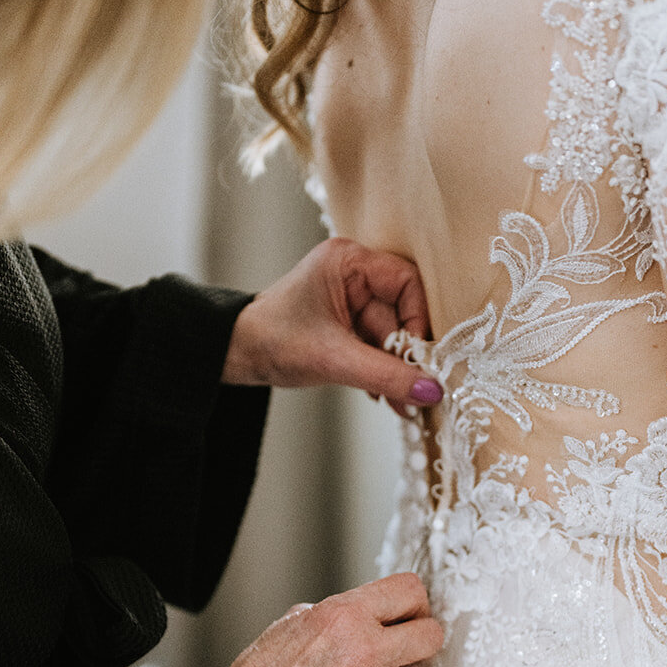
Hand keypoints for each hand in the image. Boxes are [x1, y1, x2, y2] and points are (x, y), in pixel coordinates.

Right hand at [186, 573, 442, 666]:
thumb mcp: (297, 621)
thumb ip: (347, 613)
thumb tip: (384, 613)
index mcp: (345, 616)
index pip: (411, 591)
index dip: (413, 603)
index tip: (409, 615)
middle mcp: (366, 653)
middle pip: (432, 635)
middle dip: (419, 641)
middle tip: (403, 652)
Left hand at [221, 237, 442, 417]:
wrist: (236, 354)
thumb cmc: (271, 340)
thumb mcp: (333, 359)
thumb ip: (385, 375)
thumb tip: (431, 390)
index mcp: (348, 261)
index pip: (407, 282)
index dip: (417, 320)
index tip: (418, 357)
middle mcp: (353, 274)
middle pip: (401, 314)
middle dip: (405, 357)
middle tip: (416, 392)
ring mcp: (351, 299)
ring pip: (391, 335)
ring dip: (395, 371)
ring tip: (401, 404)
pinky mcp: (347, 322)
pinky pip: (378, 346)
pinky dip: (382, 372)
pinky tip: (384, 395)